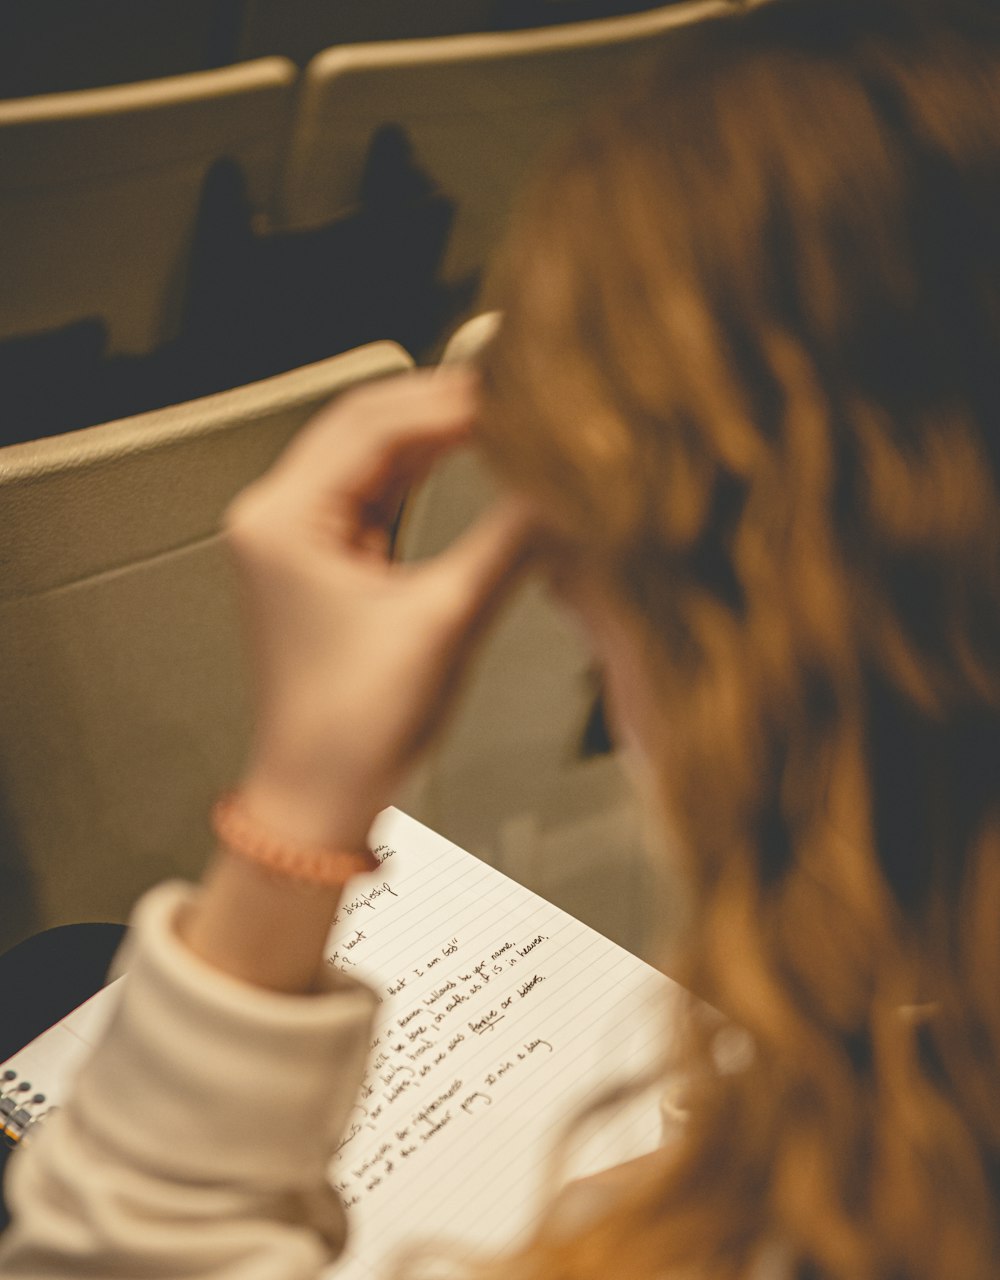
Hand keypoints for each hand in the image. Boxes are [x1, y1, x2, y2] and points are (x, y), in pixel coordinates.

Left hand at [223, 367, 534, 849]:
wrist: (322, 799)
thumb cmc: (354, 729)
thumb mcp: (446, 621)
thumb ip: (511, 542)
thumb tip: (564, 490)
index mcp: (284, 519)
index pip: (376, 423)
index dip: (454, 400)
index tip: (519, 392)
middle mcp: (279, 517)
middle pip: (370, 426)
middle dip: (447, 407)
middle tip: (520, 396)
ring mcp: (300, 539)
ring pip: (377, 457)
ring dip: (440, 437)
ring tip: (508, 420)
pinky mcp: (326, 563)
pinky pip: (381, 496)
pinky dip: (427, 475)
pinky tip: (474, 458)